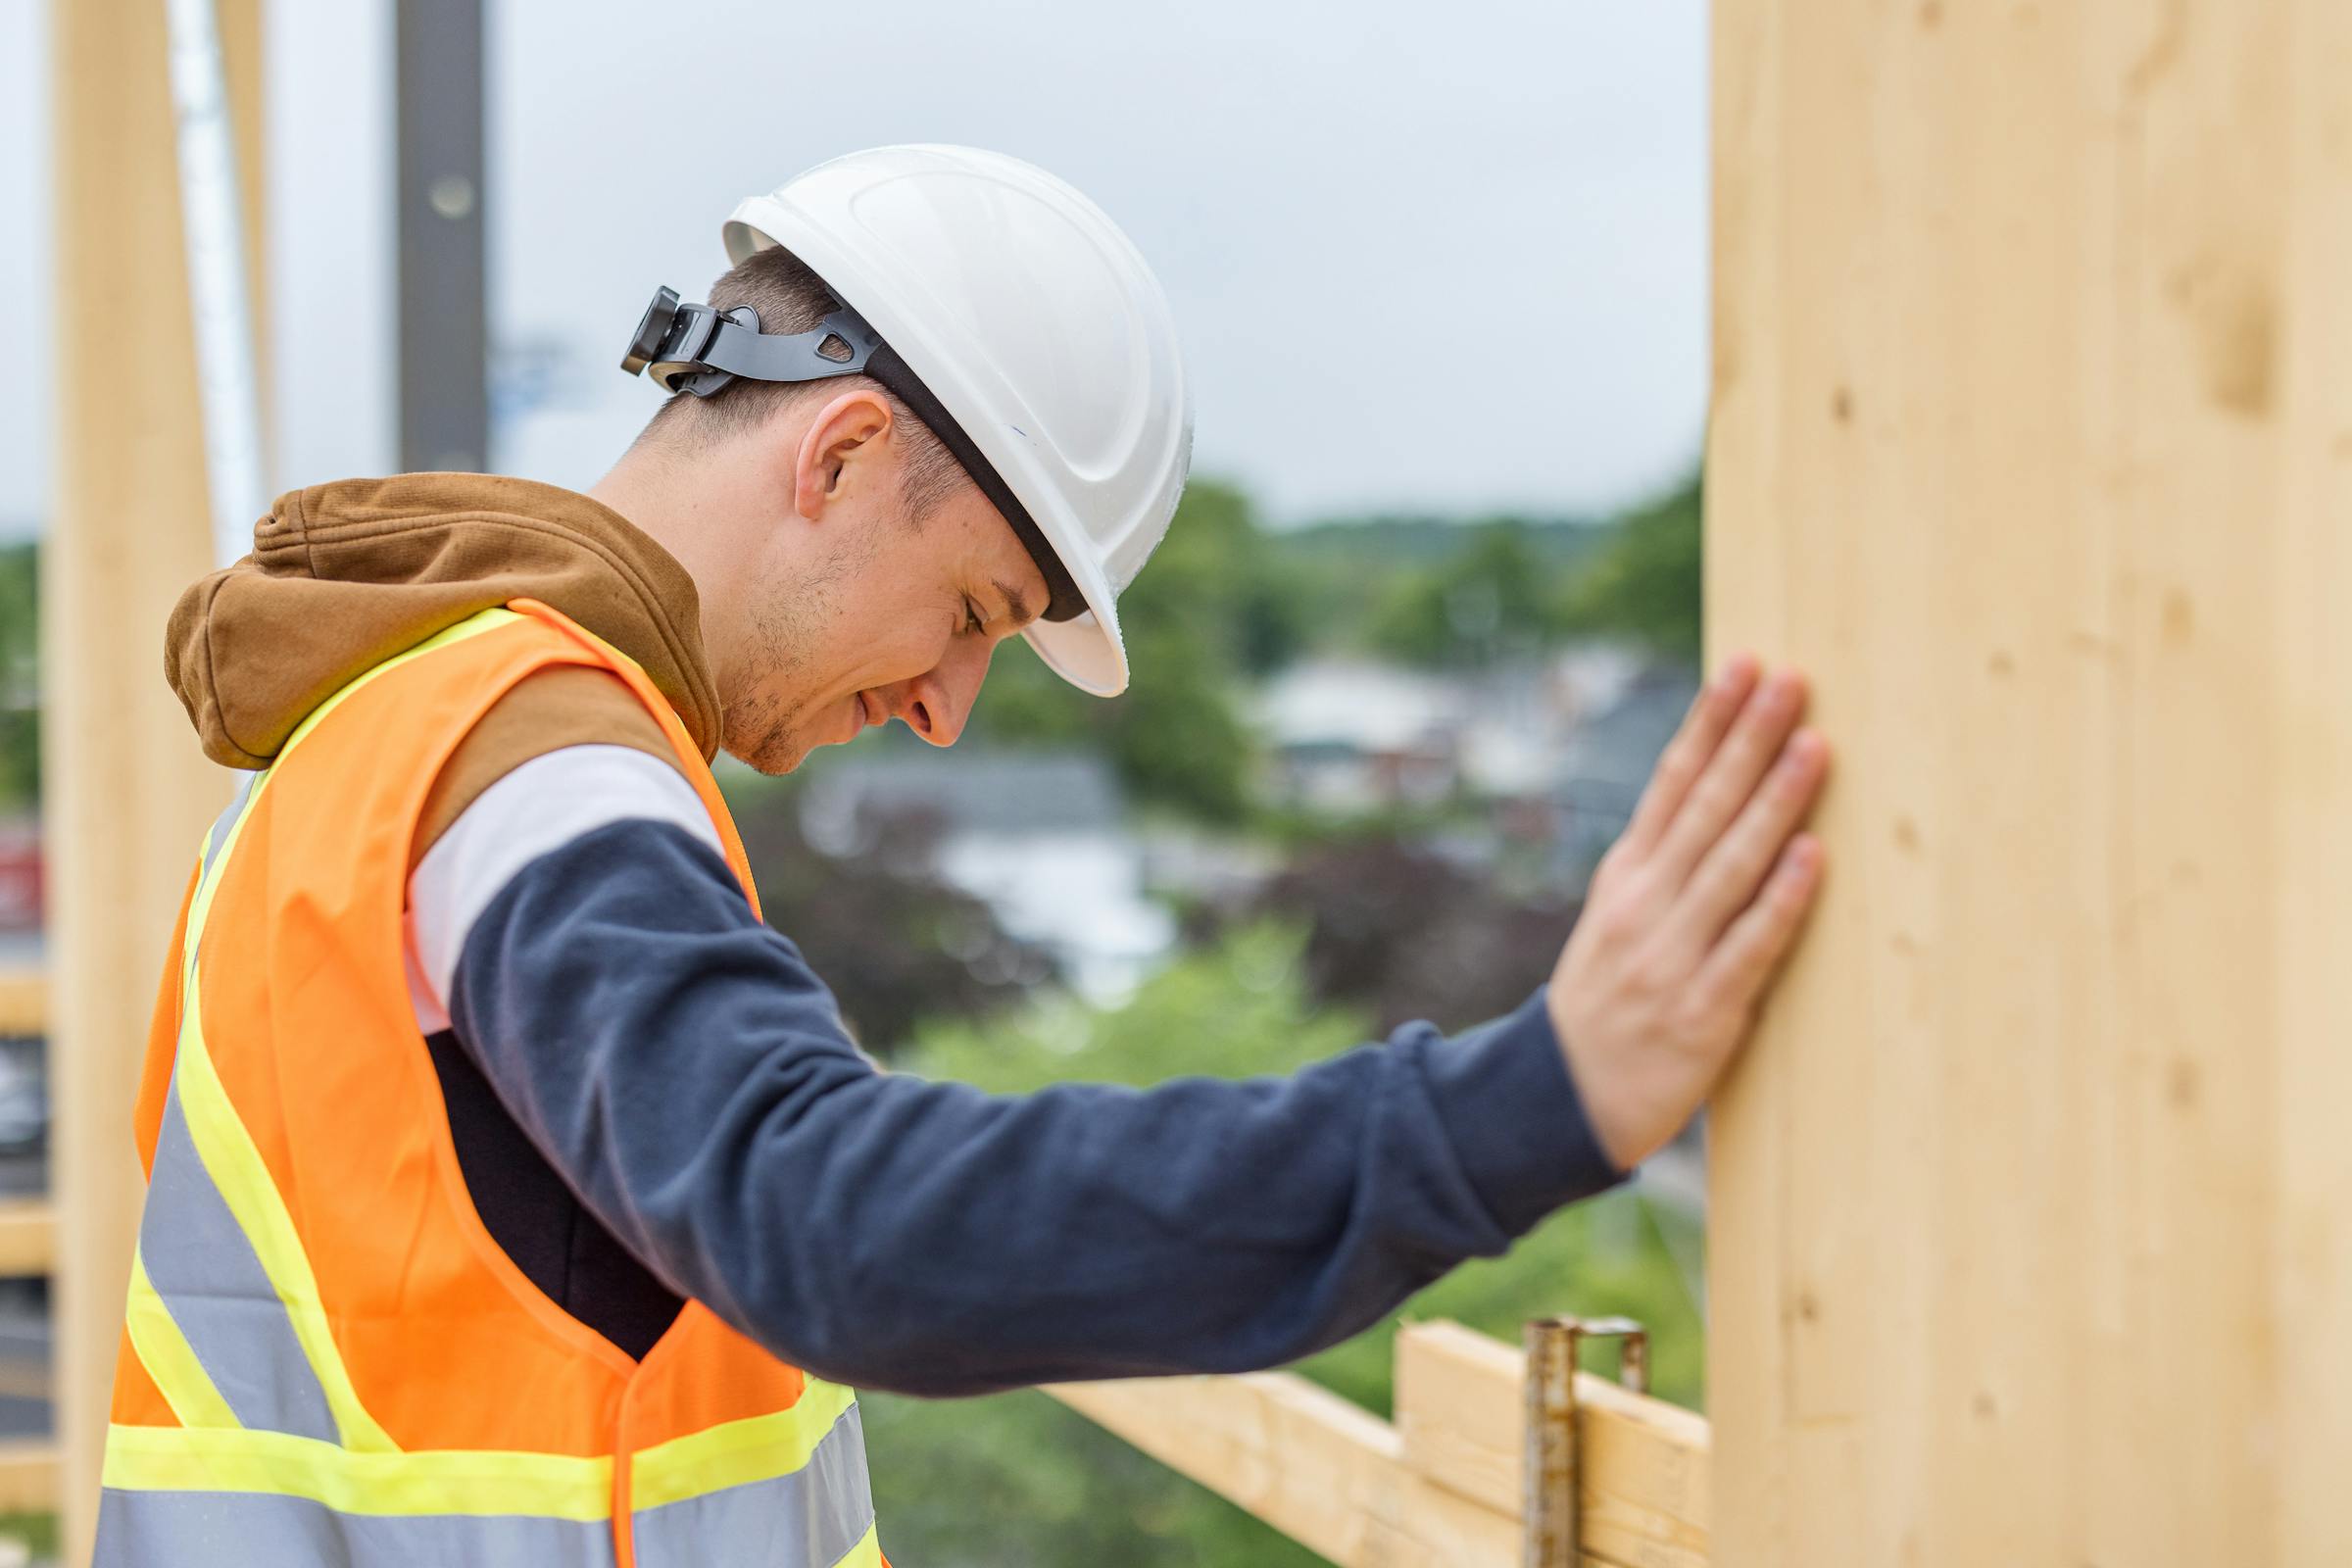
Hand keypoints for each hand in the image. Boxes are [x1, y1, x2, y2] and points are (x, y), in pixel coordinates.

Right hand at [1549, 656, 1828, 1168]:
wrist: (1562, 1099)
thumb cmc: (1608, 1004)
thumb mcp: (1618, 922)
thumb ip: (1664, 869)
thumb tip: (1721, 799)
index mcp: (1626, 877)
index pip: (1673, 783)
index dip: (1710, 723)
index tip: (1744, 666)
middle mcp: (1646, 905)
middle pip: (1705, 808)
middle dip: (1751, 740)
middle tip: (1791, 681)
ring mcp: (1672, 956)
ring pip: (1731, 865)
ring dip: (1775, 801)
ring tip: (1814, 746)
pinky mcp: (1701, 1011)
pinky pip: (1749, 946)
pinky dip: (1781, 899)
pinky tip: (1811, 854)